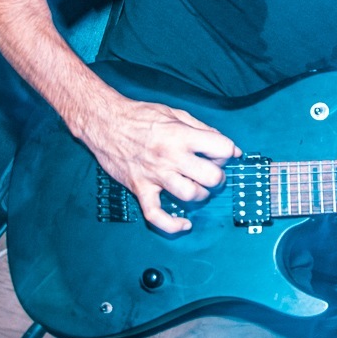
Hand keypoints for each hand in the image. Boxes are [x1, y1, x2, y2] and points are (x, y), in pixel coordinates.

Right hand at [74, 97, 239, 234]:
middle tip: (212, 173)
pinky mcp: (140, 188)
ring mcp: (155, 175)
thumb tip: (232, 149)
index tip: (222, 154)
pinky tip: (184, 223)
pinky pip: (156, 215)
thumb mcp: (175, 113)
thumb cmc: (139, 116)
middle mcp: (170, 156)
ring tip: (197, 188)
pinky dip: (172, 225)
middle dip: (218, 177)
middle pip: (211, 176)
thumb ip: (204, 129)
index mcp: (181, 135)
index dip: (228, 152)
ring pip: (190, 195)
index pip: (222, 148)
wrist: (104, 122)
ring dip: (200, 195)